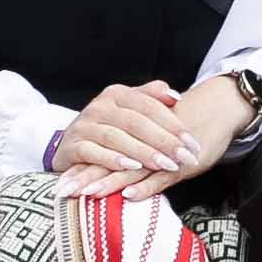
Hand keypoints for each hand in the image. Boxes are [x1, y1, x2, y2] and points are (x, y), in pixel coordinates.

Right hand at [53, 77, 220, 193]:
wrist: (69, 145)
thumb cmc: (107, 129)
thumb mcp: (128, 111)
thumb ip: (151, 99)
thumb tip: (176, 97)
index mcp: (117, 94)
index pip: (150, 106)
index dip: (173, 125)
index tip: (193, 144)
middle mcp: (100, 106)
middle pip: (136, 122)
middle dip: (164, 141)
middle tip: (185, 158)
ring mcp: (84, 125)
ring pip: (117, 137)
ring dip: (143, 152)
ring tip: (165, 165)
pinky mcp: (72, 146)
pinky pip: (93, 152)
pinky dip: (113, 160)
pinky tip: (132, 168)